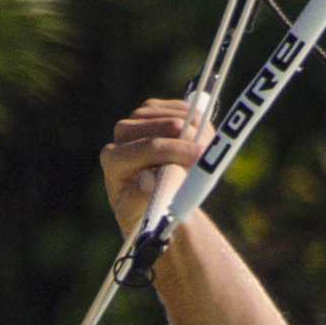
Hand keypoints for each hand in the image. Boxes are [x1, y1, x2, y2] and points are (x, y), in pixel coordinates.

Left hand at [100, 97, 207, 239]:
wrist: (147, 197)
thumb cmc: (141, 212)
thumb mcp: (137, 217)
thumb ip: (139, 201)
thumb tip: (147, 179)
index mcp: (113, 159)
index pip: (152, 147)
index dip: (180, 150)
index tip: (203, 159)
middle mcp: (121, 133)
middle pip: (167, 125)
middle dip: (194, 139)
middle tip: (212, 156)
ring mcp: (137, 117)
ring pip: (179, 113)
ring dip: (200, 131)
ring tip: (209, 154)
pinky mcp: (153, 108)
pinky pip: (184, 107)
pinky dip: (200, 122)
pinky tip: (204, 142)